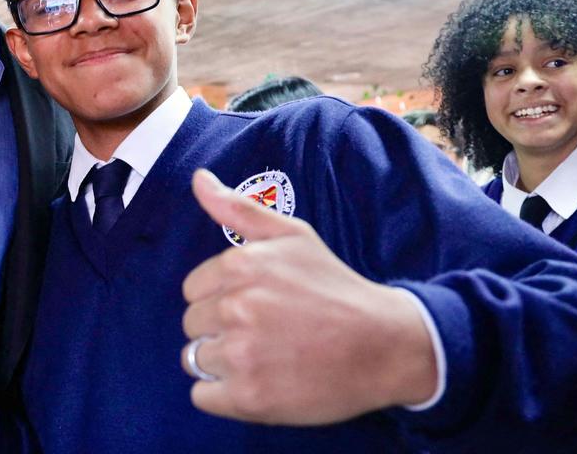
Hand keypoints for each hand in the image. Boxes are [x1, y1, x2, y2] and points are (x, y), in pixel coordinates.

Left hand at [180, 169, 436, 425]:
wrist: (384, 344)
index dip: (220, 298)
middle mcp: (235, 308)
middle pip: (192, 325)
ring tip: (264, 357)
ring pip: (195, 360)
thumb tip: (198, 178)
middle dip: (219, 329)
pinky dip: (224, 395)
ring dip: (222, 363)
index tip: (256, 304)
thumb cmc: (333, 286)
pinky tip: (258, 382)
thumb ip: (238, 207)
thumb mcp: (291, 235)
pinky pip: (204, 396)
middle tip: (265, 331)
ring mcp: (241, 355)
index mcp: (238, 265)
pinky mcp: (249, 398)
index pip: (193, 290)